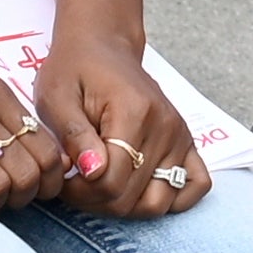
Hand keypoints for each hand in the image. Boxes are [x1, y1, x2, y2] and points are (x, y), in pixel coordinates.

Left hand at [35, 28, 210, 216]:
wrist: (103, 47)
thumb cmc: (75, 69)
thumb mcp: (57, 96)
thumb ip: (74, 135)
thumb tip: (94, 171)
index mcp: (134, 112)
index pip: (110, 181)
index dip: (78, 191)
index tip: (62, 175)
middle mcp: (166, 126)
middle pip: (131, 198)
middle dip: (94, 200)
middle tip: (74, 181)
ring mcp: (180, 136)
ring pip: (157, 203)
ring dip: (124, 205)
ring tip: (100, 184)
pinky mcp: (187, 143)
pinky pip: (195, 187)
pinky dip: (170, 199)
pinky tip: (139, 188)